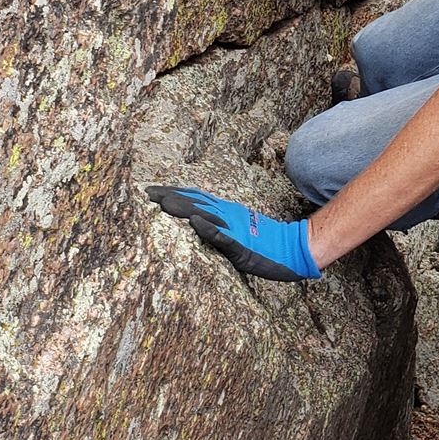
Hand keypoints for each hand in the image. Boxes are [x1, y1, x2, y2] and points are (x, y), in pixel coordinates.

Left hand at [147, 186, 319, 280]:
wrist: (293, 248)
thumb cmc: (265, 243)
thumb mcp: (238, 231)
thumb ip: (219, 226)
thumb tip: (196, 221)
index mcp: (226, 212)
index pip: (195, 198)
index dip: (173, 193)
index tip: (151, 191)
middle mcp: (228, 216)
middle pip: (195, 202)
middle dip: (169, 197)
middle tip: (146, 193)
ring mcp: (235, 229)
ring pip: (206, 214)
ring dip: (184, 208)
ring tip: (162, 203)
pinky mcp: (241, 246)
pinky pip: (224, 237)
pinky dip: (209, 228)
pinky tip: (195, 222)